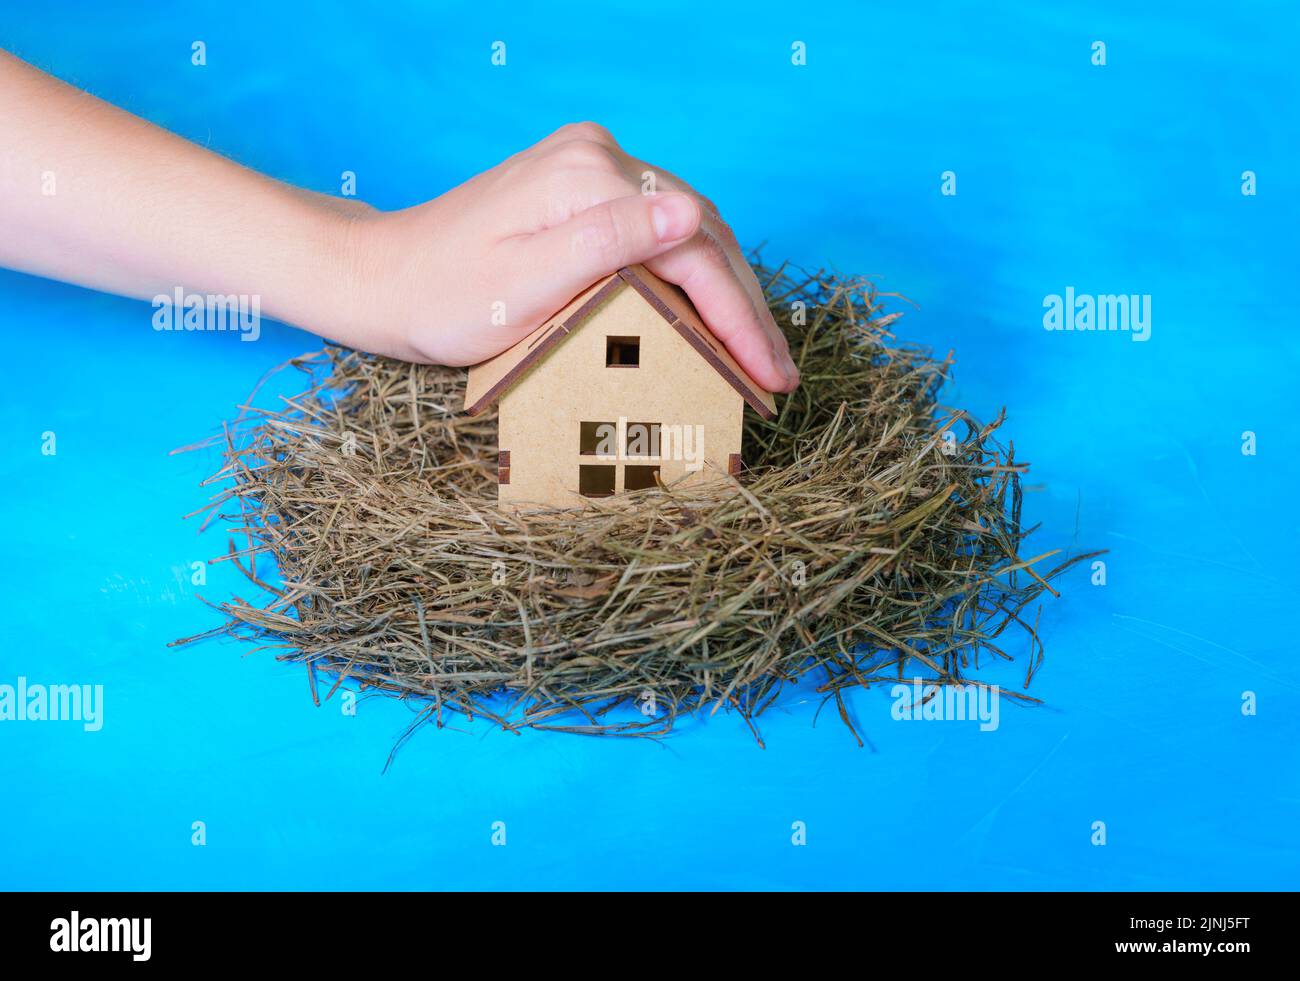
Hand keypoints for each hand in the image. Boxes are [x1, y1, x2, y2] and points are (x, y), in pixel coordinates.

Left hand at [340, 123, 798, 392]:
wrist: (384, 277)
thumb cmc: (443, 299)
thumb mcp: (525, 287)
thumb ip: (609, 246)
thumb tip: (692, 214)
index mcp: (587, 179)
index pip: (692, 250)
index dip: (739, 317)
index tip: (768, 373)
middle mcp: (596, 157)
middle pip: (700, 234)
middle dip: (744, 308)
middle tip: (775, 372)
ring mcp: (590, 165)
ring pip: (686, 230)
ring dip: (725, 292)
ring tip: (755, 351)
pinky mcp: (582, 185)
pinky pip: (656, 228)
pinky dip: (690, 273)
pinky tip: (710, 311)